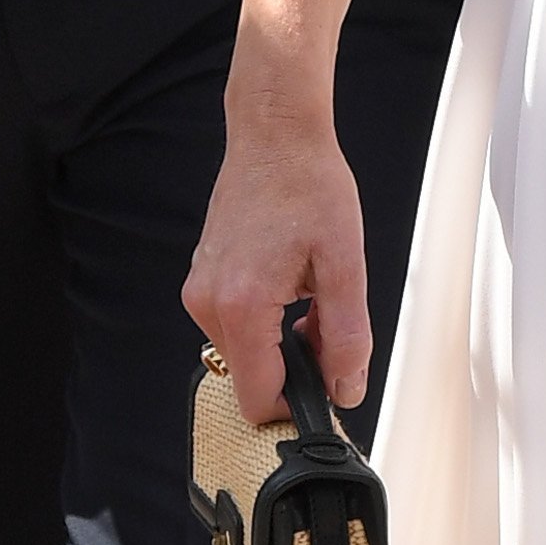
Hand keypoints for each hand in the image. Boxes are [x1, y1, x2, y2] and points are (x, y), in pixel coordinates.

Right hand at [188, 92, 371, 426]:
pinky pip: (236, 327)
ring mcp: (199, 292)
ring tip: (313, 297)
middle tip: (331, 330)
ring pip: (245, 355)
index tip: (330, 396)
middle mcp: (208, 304)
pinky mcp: (202, 282)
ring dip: (283, 345)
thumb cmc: (310, 186)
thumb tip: (346, 390)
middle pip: (251, 380)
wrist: (275, 136)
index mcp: (242, 305)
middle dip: (296, 371)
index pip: (259, 398)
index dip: (297, 408)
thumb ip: (346, 337)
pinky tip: (293, 287)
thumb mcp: (345, 266)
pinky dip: (267, 325)